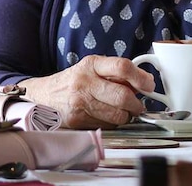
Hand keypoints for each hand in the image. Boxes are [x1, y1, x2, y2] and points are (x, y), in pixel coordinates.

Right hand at [17, 55, 155, 128]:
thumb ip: (117, 73)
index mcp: (92, 64)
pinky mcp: (77, 120)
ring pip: (117, 115)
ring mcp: (80, 102)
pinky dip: (112, 124)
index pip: (122, 66)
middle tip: (137, 105)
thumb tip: (145, 83)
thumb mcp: (93, 68)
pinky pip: (106, 125)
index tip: (149, 85)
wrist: (43, 96)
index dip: (140, 77)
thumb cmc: (74, 81)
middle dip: (136, 104)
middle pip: (123, 96)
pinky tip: (105, 116)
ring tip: (121, 111)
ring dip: (125, 116)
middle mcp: (85, 82)